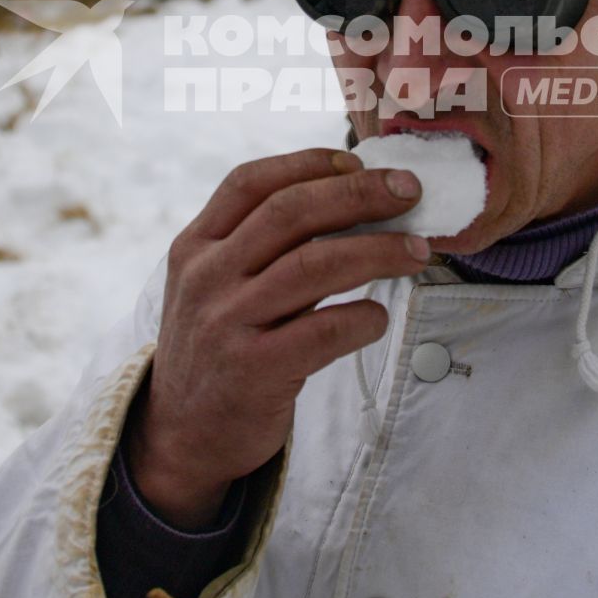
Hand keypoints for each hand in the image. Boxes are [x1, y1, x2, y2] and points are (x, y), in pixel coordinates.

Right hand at [125, 148, 427, 527]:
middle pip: (291, 213)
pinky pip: (324, 331)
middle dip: (358, 194)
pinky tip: (380, 317)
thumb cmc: (216, 349)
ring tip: (417, 251)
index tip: (356, 161)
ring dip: (377, 251)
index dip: (308, 164)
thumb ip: (256, 244)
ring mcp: (228, 324)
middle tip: (408, 191)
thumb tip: (346, 199)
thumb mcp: (211, 286)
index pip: (250, 183)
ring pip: (314, 266)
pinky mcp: (256, 371)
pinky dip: (363, 318)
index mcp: (195, 246)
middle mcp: (207, 278)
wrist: (180, 436)